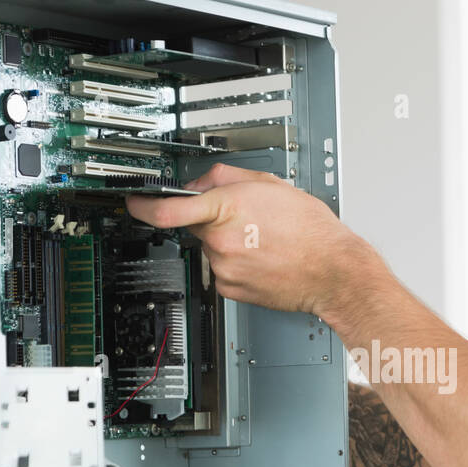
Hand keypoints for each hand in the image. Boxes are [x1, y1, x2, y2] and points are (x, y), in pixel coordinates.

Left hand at [124, 164, 382, 317]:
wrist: (333, 271)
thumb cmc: (312, 231)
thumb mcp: (272, 184)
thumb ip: (228, 177)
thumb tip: (201, 183)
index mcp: (228, 208)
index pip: (169, 210)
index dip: (144, 206)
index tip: (134, 203)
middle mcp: (221, 240)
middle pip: (196, 225)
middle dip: (212, 219)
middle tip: (245, 219)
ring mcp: (224, 267)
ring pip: (211, 248)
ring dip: (227, 242)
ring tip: (263, 240)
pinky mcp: (231, 289)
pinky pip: (222, 269)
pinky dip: (236, 262)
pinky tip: (262, 258)